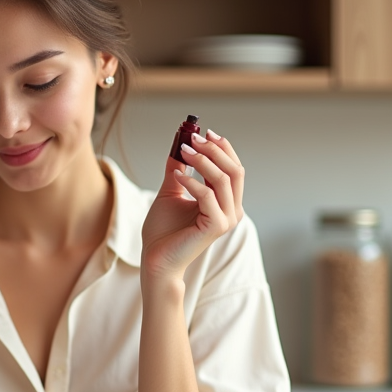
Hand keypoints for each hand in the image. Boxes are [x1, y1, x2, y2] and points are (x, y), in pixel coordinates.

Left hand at [141, 129, 244, 281]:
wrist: (156, 259)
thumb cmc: (163, 231)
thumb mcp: (171, 192)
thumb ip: (178, 170)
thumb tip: (179, 145)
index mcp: (226, 202)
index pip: (234, 169)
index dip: (222, 148)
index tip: (204, 132)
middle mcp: (232, 210)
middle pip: (234, 171)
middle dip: (215, 150)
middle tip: (193, 138)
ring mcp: (226, 219)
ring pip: (223, 180)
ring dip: (203, 161)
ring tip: (183, 151)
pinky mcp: (215, 227)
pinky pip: (207, 196)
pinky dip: (192, 181)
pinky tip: (177, 176)